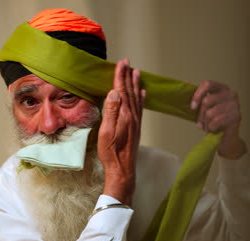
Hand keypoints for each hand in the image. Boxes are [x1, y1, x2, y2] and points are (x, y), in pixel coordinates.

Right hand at [97, 59, 145, 204]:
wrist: (123, 169)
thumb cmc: (111, 152)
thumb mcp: (106, 131)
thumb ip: (111, 111)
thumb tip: (113, 93)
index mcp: (124, 115)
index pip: (121, 90)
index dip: (121, 76)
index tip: (121, 63)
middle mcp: (132, 116)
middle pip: (130, 91)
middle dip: (128, 76)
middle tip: (127, 63)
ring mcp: (136, 122)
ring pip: (136, 98)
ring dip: (135, 84)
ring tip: (136, 73)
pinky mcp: (136, 128)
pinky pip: (140, 108)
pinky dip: (141, 98)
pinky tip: (142, 94)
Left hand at [191, 80, 246, 158]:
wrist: (224, 137)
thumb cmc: (211, 120)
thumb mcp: (201, 107)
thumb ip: (195, 96)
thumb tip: (185, 82)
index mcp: (221, 88)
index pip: (207, 84)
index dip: (197, 95)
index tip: (192, 107)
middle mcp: (230, 93)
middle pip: (207, 101)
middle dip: (200, 115)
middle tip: (201, 123)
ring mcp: (235, 104)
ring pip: (210, 112)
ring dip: (206, 123)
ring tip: (208, 127)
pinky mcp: (237, 116)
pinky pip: (217, 121)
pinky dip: (211, 127)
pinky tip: (214, 129)